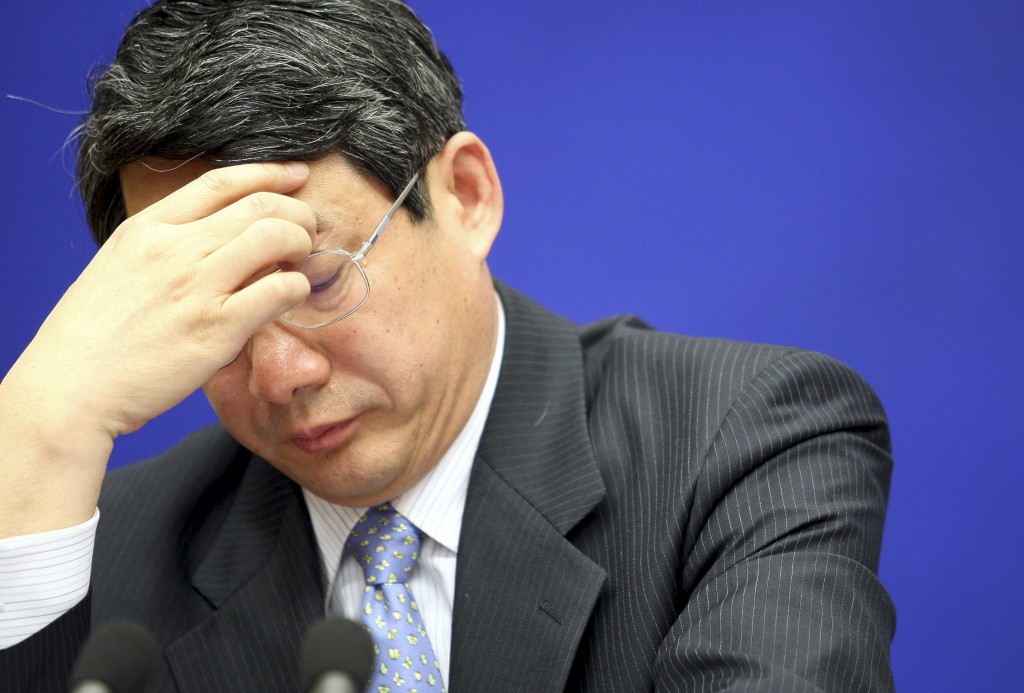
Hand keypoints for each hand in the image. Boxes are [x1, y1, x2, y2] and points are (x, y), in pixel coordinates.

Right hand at [0, 161, 314, 534]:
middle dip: (297, 211)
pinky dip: (298, 287)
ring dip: (302, 242)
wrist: (72, 386)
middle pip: (260, 205)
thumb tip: (217, 237)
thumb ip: (167, 246)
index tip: (296, 175)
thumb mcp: (121, 266)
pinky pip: (278, 290)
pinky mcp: (218, 328)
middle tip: (308, 228)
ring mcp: (198, 286)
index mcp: (149, 228)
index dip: (269, 173)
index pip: (221, 181)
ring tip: (304, 259)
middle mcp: (176, 248)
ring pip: (276, 237)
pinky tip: (294, 294)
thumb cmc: (95, 334)